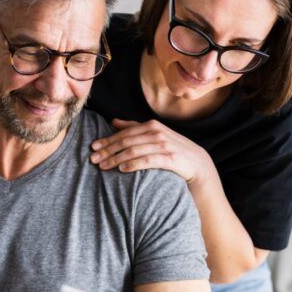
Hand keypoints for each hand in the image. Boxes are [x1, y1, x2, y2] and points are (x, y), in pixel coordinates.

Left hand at [89, 119, 212, 184]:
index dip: (107, 140)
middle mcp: (157, 133)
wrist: (197, 164)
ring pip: (133, 151)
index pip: (124, 133)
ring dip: (116, 159)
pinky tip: (122, 169)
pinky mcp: (170, 158)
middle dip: (107, 150)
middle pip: (126, 141)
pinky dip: (133, 164)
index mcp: (151, 125)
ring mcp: (164, 145)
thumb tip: (113, 121)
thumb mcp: (154, 135)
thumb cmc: (172, 149)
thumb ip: (134, 127)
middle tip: (93, 159)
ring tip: (103, 166)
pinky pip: (147, 161)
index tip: (93, 148)